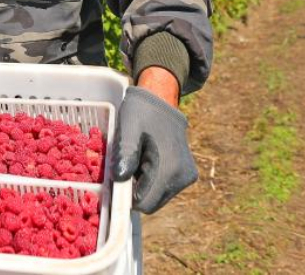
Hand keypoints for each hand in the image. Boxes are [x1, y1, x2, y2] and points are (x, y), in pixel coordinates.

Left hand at [110, 85, 197, 212]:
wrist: (162, 100)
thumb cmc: (141, 112)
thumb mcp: (128, 128)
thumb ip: (125, 153)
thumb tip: (120, 179)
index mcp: (170, 168)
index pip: (145, 203)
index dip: (127, 197)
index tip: (117, 180)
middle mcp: (183, 177)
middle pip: (151, 203)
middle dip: (135, 191)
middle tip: (125, 167)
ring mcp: (187, 177)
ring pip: (157, 197)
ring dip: (143, 185)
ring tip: (137, 160)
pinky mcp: (187, 175)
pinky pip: (163, 188)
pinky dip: (151, 181)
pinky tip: (147, 161)